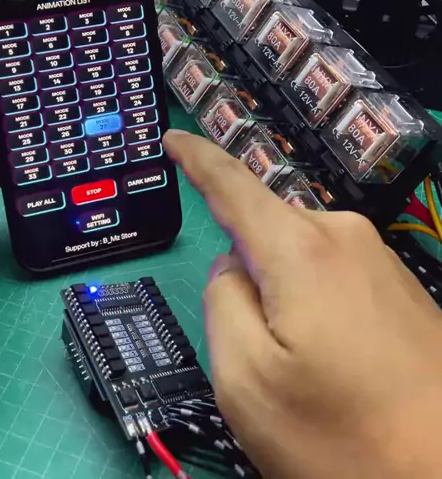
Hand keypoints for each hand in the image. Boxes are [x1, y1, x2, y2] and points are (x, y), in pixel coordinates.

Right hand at [164, 130, 441, 478]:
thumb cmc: (346, 438)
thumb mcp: (248, 381)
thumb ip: (222, 303)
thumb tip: (232, 266)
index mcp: (302, 249)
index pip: (235, 185)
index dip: (198, 159)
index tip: (174, 137)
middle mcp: (345, 237)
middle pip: (268, 231)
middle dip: (248, 275)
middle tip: (262, 356)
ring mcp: (380, 260)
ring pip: (301, 259)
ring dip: (285, 300)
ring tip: (307, 374)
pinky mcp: (401, 288)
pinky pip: (334, 277)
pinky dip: (317, 310)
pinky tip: (337, 367)